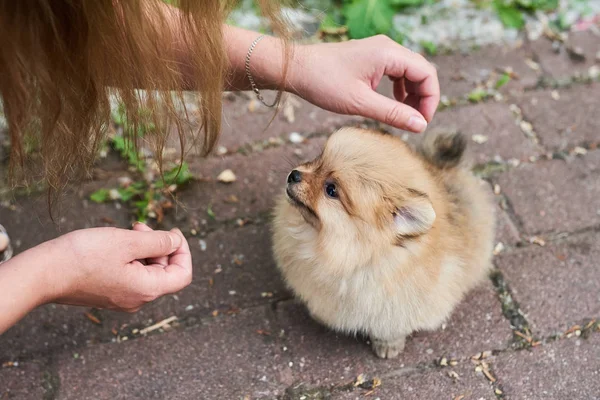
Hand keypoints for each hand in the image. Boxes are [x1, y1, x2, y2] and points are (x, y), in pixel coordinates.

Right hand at [45, 223, 191, 311]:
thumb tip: (176, 242)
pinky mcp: (110, 292)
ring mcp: (123, 298)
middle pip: (165, 271)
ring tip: (128, 231)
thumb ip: (158, 242)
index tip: (173, 232)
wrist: (43, 273)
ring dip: (145, 248)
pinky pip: (132, 274)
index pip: (182, 275)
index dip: (184, 251)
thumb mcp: (128, 242)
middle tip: (141, 226)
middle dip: (160, 245)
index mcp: (147, 290)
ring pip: (148, 270)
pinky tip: (117, 243)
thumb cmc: (84, 256)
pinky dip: (132, 256)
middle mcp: (138, 299)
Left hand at [289, 35, 439, 132]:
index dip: (431, 99)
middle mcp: (387, 48)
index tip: (423, 123)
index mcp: (388, 53)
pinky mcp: (370, 58)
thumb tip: (420, 126)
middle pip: (420, 71)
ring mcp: (379, 51)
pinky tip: (393, 105)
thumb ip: (393, 114)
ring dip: (412, 94)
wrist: (296, 69)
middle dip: (423, 98)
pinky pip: (395, 72)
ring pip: (409, 72)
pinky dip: (399, 89)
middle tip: (416, 123)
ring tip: (405, 117)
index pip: (426, 73)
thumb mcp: (360, 103)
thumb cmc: (323, 83)